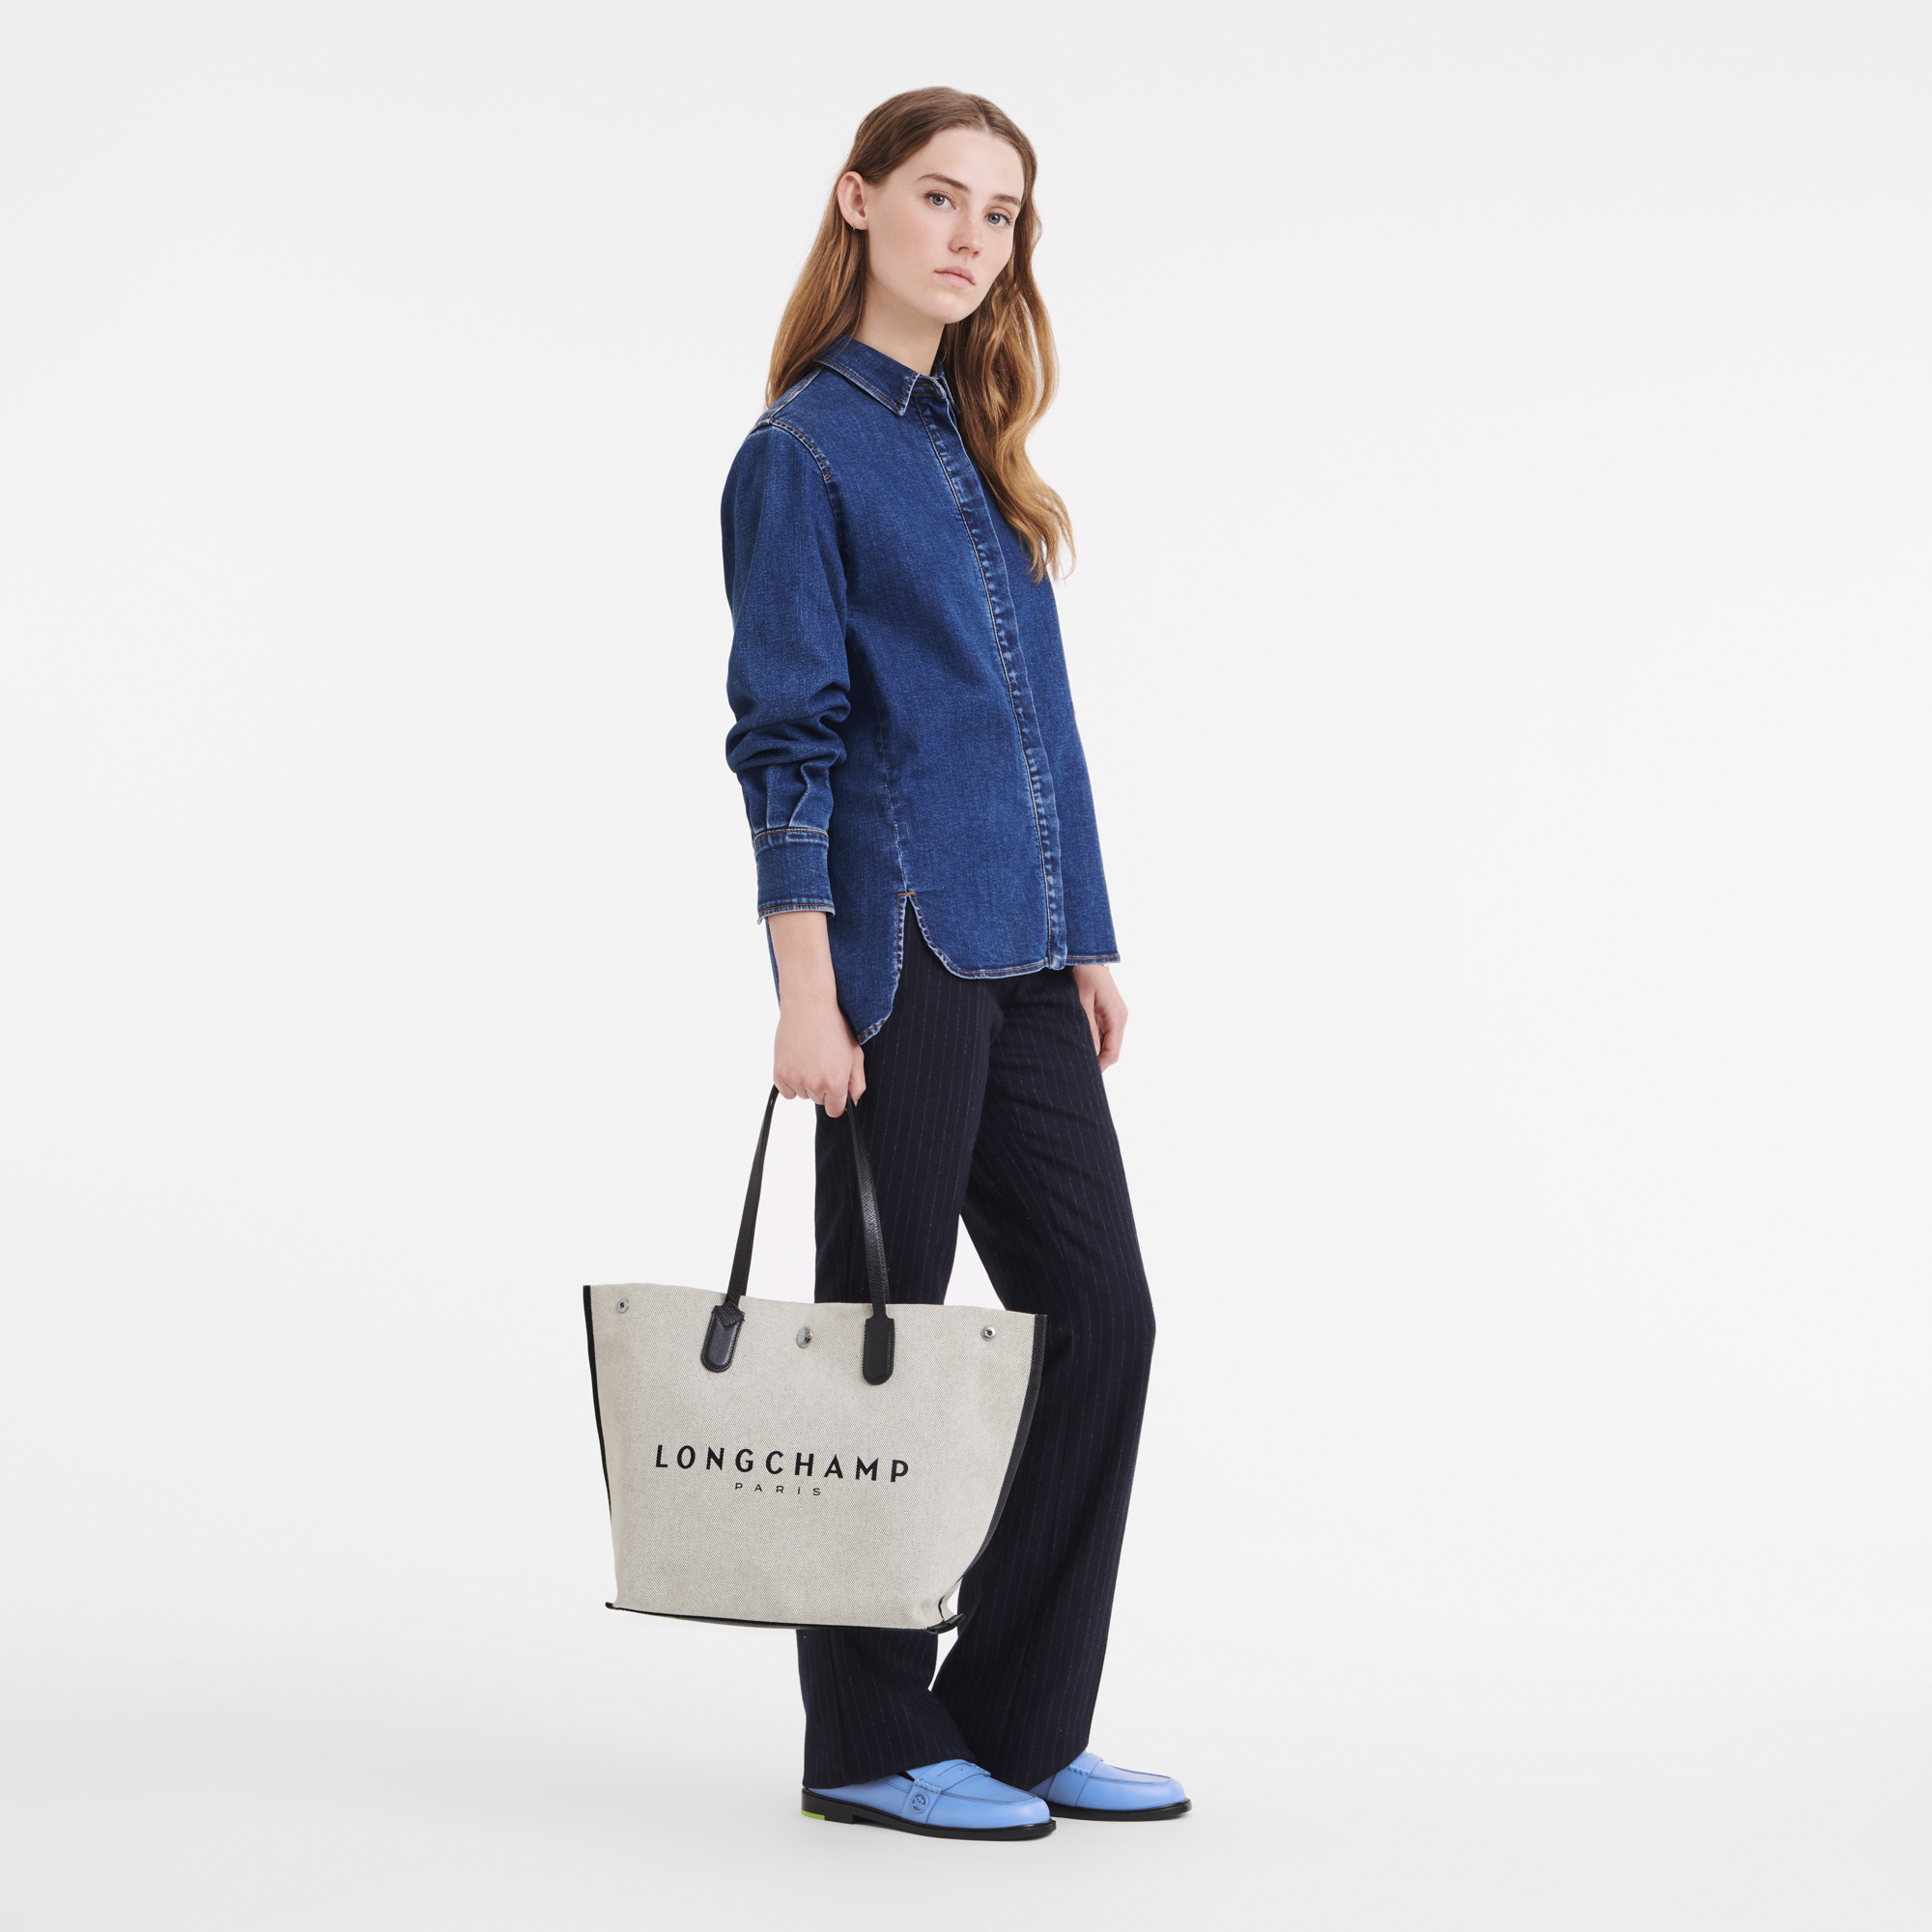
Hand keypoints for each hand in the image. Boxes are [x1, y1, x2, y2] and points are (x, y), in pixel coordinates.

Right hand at [767, 910, 865, 1115]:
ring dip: (806, 1083)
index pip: (835, 1111)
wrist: (809, 1006)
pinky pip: (786, 1091)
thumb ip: (857, 1082)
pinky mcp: (779, 1073)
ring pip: (802, 1094)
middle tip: (822, 1063)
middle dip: (822, 1087)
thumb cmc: (834, 1026)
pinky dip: (790, 1081)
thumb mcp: (854, 1054)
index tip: (834, 1090)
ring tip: (809, 1058)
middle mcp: (815, 1084)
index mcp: (836, 1082)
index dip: (837, 1101)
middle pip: (818, 1101)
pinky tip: (796, 1063)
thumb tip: (853, 1101)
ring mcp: (796, 1079)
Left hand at [1071, 962, 1127, 1069]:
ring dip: (1097, 1052)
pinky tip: (1082, 1043)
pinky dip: (1097, 1041)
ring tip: (1078, 1059)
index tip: (1086, 1076)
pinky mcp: (1111, 1011)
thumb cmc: (1084, 974)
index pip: (1113, 1052)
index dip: (1101, 1067)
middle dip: (1098, 1062)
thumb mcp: (1081, 1002)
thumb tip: (1091, 1053)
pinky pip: (1106, 1033)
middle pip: (1113, 1050)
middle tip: (1079, 1071)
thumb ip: (1088, 1028)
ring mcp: (1117, 1014)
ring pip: (1110, 1042)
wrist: (1089, 953)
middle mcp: (1121, 1017)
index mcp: (1117, 1016)